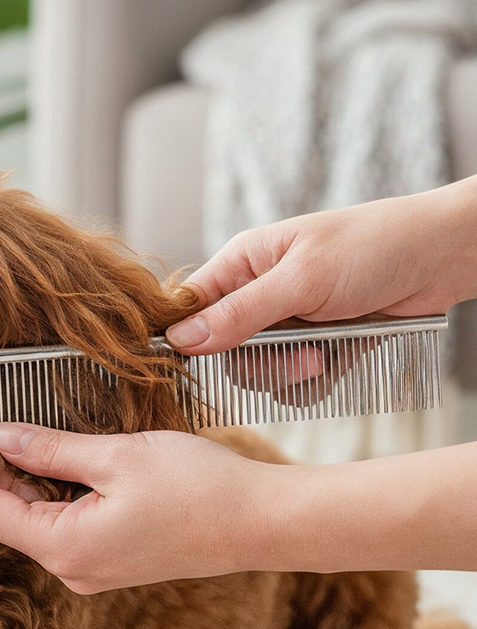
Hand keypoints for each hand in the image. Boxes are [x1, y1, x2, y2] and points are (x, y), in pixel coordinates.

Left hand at [0, 423, 271, 592]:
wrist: (263, 524)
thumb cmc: (198, 490)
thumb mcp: (116, 457)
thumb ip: (51, 449)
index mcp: (62, 546)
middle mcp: (70, 564)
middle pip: (5, 511)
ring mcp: (91, 563)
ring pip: (34, 512)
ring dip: (18, 472)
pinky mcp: (111, 553)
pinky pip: (62, 517)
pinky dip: (48, 484)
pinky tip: (47, 452)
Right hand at [166, 177, 476, 355]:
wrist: (447, 255)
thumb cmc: (376, 246)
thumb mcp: (303, 278)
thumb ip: (241, 313)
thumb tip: (181, 339)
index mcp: (243, 263)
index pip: (189, 306)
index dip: (188, 336)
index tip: (205, 357)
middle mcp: (258, 293)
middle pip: (224, 351)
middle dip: (261, 362)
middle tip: (301, 354)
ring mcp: (287, 323)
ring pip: (260, 372)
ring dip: (293, 372)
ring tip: (326, 354)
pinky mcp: (316, 345)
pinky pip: (294, 382)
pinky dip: (316, 381)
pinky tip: (339, 360)